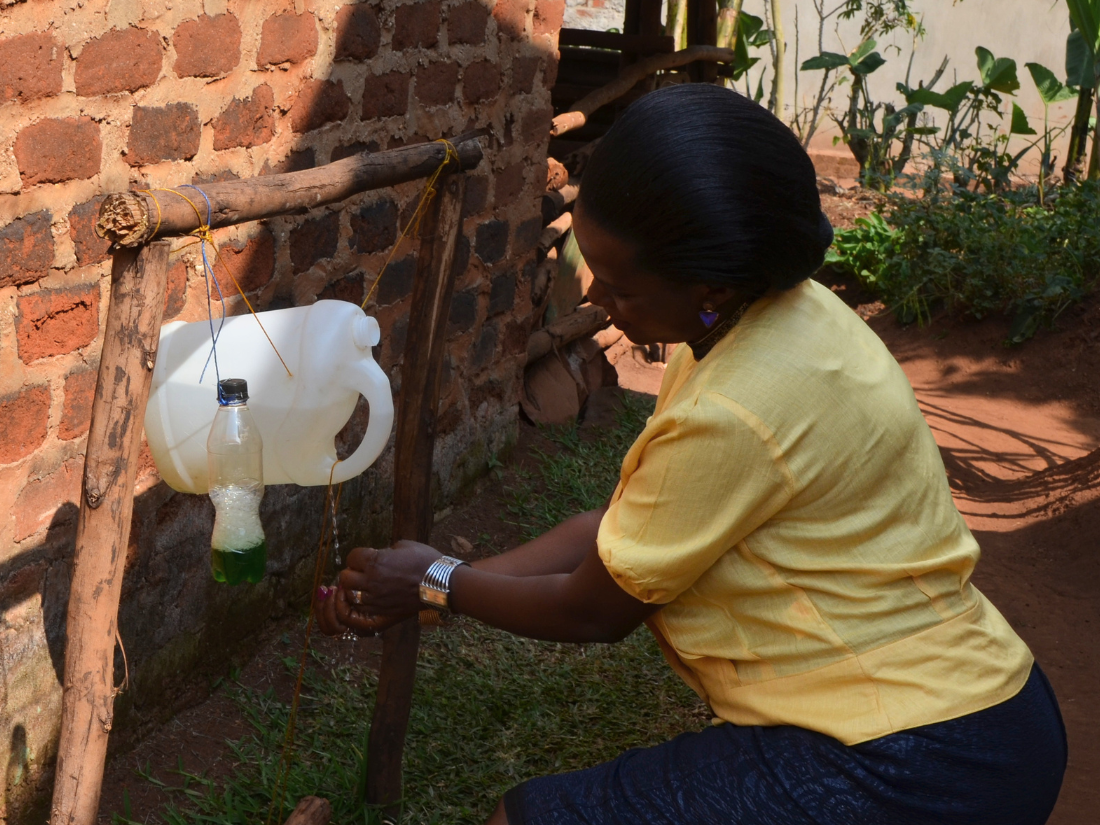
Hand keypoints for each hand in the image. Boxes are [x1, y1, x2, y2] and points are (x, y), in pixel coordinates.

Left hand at [318, 540, 440, 634]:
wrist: (441, 584)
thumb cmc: (425, 561)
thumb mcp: (403, 545)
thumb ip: (384, 551)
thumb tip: (376, 555)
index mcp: (375, 561)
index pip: (351, 557)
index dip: (358, 556)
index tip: (365, 557)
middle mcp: (371, 580)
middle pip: (345, 577)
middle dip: (352, 572)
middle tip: (362, 571)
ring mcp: (375, 598)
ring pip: (350, 595)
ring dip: (354, 589)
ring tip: (364, 585)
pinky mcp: (382, 610)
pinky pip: (361, 608)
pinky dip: (362, 602)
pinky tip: (371, 597)